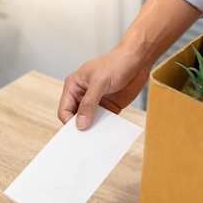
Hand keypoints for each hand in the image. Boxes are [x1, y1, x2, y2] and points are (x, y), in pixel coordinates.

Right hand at [57, 0, 202, 129]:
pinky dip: (105, 128)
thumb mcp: (100, 82)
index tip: (77, 133)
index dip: (69, 122)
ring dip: (94, 130)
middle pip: (76, 118)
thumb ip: (89, 103)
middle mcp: (83, 96)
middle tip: (86, 142)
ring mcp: (96, 102)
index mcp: (74, 86)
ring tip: (98, 140)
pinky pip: (104, 122)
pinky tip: (109, 134)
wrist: (138, 60)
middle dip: (80, 128)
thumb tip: (80, 124)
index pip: (65, 110)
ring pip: (89, 122)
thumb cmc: (116, 63)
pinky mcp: (109, 107)